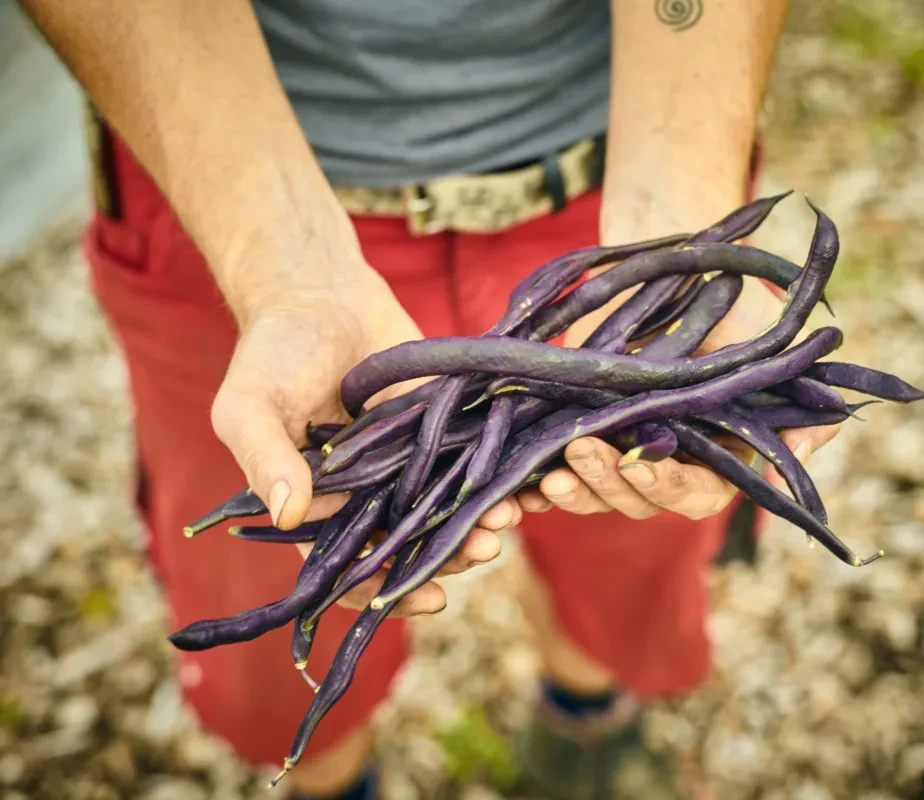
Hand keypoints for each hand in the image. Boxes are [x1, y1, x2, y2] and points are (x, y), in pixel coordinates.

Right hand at [210, 263, 517, 614]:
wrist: (319, 292)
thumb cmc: (272, 350)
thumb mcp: (250, 404)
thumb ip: (265, 458)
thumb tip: (289, 517)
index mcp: (316, 504)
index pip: (350, 568)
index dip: (387, 590)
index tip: (430, 597)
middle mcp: (364, 493)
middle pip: (409, 544)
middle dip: (448, 554)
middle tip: (484, 546)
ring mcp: (405, 463)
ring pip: (445, 509)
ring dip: (476, 520)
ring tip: (507, 516)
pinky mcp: (438, 428)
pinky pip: (467, 463)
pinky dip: (492, 476)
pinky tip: (521, 480)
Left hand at [518, 277, 839, 520]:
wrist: (669, 267)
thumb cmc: (727, 306)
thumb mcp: (769, 344)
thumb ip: (794, 397)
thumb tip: (811, 441)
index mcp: (715, 455)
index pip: (696, 492)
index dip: (669, 486)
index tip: (644, 465)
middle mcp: (667, 463)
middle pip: (638, 500)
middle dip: (608, 485)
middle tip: (579, 453)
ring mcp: (621, 452)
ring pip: (596, 494)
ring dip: (574, 490)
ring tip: (550, 472)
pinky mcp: (584, 434)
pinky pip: (561, 475)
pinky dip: (539, 488)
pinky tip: (521, 489)